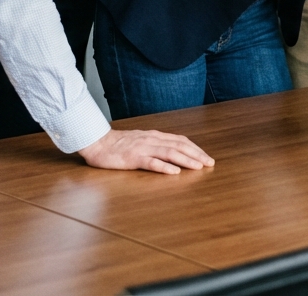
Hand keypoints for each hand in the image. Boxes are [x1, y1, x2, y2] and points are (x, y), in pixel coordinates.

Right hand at [77, 128, 214, 174]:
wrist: (97, 142)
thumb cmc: (118, 144)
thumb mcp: (141, 140)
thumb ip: (156, 144)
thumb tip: (173, 150)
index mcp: (155, 136)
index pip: (180, 141)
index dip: (195, 148)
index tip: (206, 157)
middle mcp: (152, 140)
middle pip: (179, 146)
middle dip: (196, 154)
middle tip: (209, 163)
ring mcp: (143, 148)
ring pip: (169, 153)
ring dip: (186, 160)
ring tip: (198, 167)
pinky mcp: (133, 158)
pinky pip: (151, 162)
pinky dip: (164, 167)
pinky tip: (174, 172)